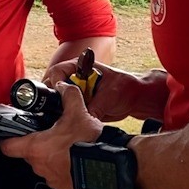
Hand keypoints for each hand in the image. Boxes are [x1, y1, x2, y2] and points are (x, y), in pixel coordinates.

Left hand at [0, 82, 102, 188]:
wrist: (109, 167)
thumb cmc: (90, 144)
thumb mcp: (78, 113)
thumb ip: (68, 96)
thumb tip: (63, 86)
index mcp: (36, 148)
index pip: (7, 146)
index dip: (6, 138)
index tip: (9, 134)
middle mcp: (40, 166)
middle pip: (28, 153)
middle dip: (37, 143)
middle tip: (50, 133)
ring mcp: (51, 178)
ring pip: (43, 164)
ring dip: (51, 155)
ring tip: (66, 145)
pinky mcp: (64, 187)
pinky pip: (57, 175)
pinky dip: (63, 166)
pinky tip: (75, 157)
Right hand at [42, 61, 166, 122]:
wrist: (135, 99)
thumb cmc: (125, 87)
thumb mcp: (109, 96)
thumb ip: (94, 107)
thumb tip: (81, 120)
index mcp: (79, 67)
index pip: (57, 71)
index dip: (55, 82)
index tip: (60, 93)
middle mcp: (75, 79)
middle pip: (53, 86)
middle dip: (54, 98)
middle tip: (62, 108)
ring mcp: (76, 93)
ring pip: (58, 100)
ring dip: (61, 109)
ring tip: (69, 115)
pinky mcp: (79, 105)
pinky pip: (67, 111)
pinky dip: (68, 117)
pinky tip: (74, 121)